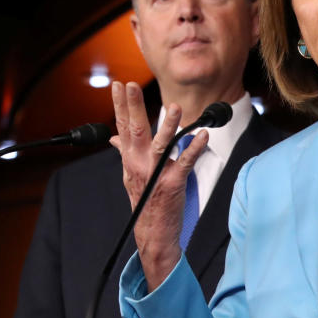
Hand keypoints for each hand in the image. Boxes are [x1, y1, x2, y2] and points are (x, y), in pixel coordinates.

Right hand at [109, 81, 207, 290]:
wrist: (152, 233)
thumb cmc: (145, 201)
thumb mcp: (131, 176)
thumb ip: (125, 153)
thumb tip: (115, 137)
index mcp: (130, 160)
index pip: (122, 127)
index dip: (120, 105)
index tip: (118, 84)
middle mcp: (139, 165)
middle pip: (134, 130)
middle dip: (133, 106)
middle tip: (131, 85)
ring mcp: (155, 174)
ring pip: (161, 145)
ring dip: (168, 126)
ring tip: (176, 107)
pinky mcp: (172, 184)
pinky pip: (185, 163)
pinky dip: (194, 149)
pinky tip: (203, 136)